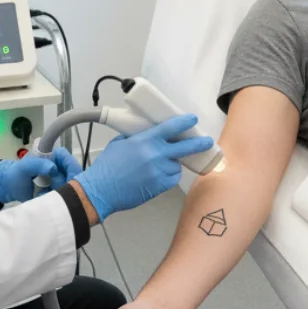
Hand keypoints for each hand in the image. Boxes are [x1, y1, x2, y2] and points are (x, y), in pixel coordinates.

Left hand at [0, 148, 82, 203]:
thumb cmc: (16, 174)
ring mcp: (59, 181)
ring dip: (62, 192)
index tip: (65, 178)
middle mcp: (59, 168)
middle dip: (68, 183)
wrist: (8, 188)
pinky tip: (48, 198)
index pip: (68, 159)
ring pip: (71, 186)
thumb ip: (37, 165)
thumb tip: (54, 168)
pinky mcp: (56, 192)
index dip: (69, 167)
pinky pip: (65, 196)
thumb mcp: (24, 167)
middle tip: (55, 189)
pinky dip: (58, 199)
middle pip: (74, 174)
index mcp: (53, 158)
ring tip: (48, 194)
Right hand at [75, 114, 213, 219]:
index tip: (192, 119)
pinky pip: (172, 178)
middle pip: (184, 147)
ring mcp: (158, 171)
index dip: (184, 122)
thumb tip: (146, 135)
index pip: (170, 128)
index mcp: (144, 141)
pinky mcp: (158, 186)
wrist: (100, 190)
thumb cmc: (106, 167)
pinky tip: (161, 175)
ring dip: (173, 163)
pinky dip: (169, 176)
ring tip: (161, 164)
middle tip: (207, 141)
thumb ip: (136, 138)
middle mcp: (155, 155)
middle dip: (199, 143)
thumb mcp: (119, 144)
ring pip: (177, 165)